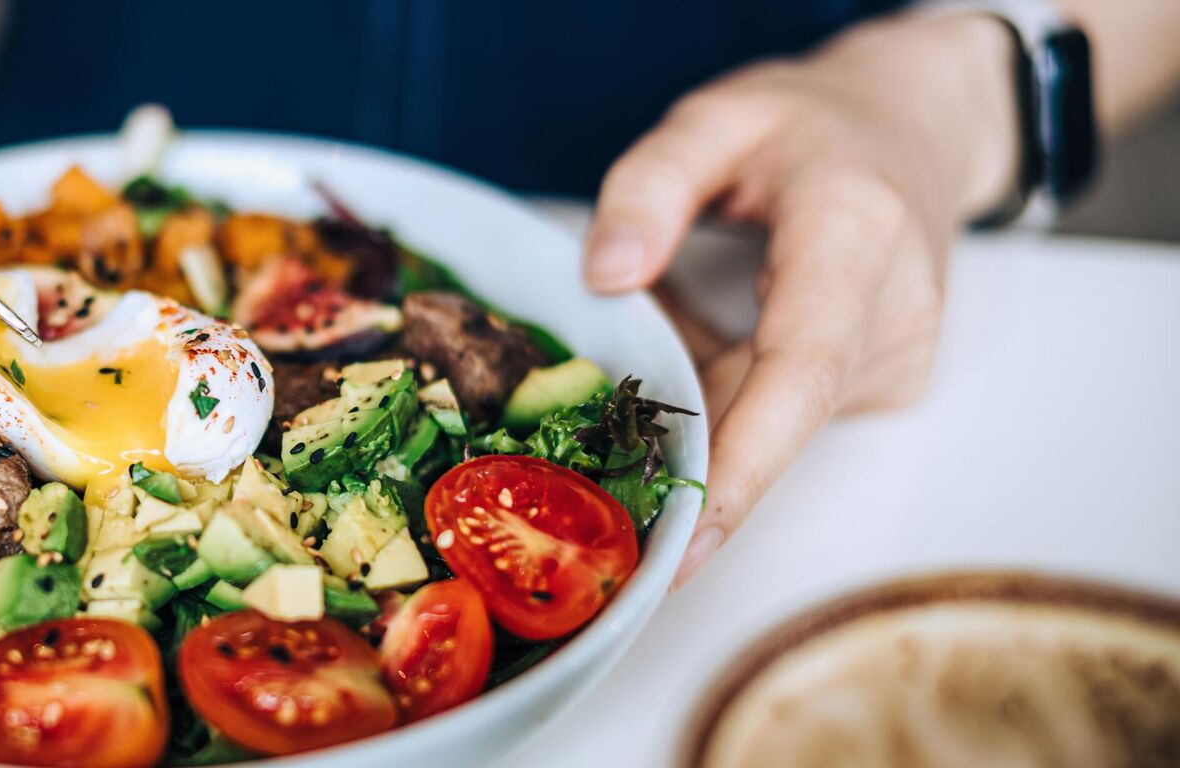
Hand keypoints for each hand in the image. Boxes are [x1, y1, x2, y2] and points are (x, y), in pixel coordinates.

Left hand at [580, 14, 1020, 586]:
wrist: (915, 126)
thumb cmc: (811, 125)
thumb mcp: (715, 118)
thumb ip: (649, 185)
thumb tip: (604, 277)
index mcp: (856, 236)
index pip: (799, 373)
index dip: (742, 467)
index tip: (687, 541)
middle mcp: (892, 312)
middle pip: (771, 417)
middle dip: (678, 452)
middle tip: (586, 478)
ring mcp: (898, 358)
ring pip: (766, 421)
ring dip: (695, 404)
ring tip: (654, 343)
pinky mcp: (885, 384)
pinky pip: (778, 412)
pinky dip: (722, 393)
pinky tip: (701, 343)